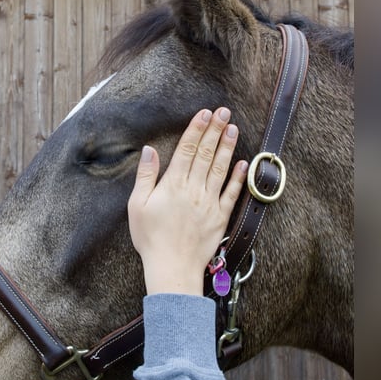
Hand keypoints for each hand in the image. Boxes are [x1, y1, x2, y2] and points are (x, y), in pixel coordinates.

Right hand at [128, 108, 247, 295]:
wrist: (172, 268)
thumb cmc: (150, 238)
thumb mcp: (137, 206)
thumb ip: (145, 176)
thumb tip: (150, 150)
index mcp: (172, 185)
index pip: (186, 150)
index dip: (196, 130)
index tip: (204, 113)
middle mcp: (193, 190)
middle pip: (205, 154)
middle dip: (214, 131)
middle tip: (223, 112)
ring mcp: (209, 203)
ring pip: (220, 169)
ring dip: (227, 147)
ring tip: (233, 128)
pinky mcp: (220, 217)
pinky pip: (232, 193)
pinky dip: (238, 177)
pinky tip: (243, 163)